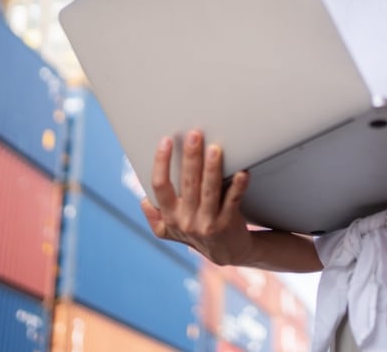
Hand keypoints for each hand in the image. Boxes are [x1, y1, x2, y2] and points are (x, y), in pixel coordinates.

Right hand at [140, 130, 254, 265]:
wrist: (226, 252)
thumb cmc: (196, 231)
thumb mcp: (170, 229)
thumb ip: (156, 215)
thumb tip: (144, 199)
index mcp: (169, 216)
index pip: (160, 186)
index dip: (161, 163)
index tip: (166, 140)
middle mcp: (186, 220)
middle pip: (187, 184)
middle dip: (190, 158)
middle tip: (194, 135)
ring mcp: (207, 223)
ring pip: (209, 191)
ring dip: (212, 169)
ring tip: (215, 149)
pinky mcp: (227, 224)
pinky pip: (233, 202)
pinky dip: (238, 186)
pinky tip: (242, 173)